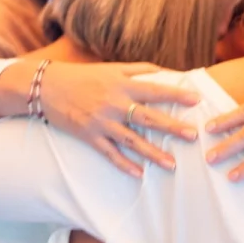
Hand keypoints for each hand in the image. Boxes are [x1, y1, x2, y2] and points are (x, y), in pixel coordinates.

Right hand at [39, 62, 200, 176]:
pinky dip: (124, 164)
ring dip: (153, 153)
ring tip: (172, 165)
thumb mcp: (112, 68)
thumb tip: (168, 72)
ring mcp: (101, 122)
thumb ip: (140, 70)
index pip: (154, 90)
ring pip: (132, 140)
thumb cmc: (83, 76)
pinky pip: (110, 153)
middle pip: (147, 117)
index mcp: (122, 85)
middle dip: (171, 127)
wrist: (46, 87)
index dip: (176, 94)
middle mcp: (114, 104)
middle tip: (192, 136)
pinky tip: (139, 174)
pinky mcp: (89, 136)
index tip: (197, 100)